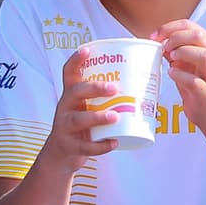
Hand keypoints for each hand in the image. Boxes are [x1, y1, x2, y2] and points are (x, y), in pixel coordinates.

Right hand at [43, 47, 122, 167]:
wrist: (61, 155)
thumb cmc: (82, 127)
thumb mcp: (87, 109)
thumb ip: (106, 99)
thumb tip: (145, 87)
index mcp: (71, 95)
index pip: (69, 73)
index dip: (76, 60)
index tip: (87, 49)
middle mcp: (65, 107)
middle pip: (75, 92)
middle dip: (94, 88)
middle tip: (114, 88)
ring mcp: (64, 126)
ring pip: (78, 119)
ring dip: (97, 117)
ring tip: (115, 117)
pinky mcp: (68, 145)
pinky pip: (84, 146)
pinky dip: (100, 146)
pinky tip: (114, 143)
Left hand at [152, 20, 205, 127]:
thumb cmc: (198, 84)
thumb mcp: (186, 63)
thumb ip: (175, 51)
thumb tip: (156, 41)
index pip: (190, 26)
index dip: (169, 28)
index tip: (154, 36)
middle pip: (199, 36)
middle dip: (176, 38)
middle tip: (163, 48)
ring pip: (205, 56)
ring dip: (184, 53)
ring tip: (170, 58)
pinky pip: (196, 82)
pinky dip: (182, 76)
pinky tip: (172, 74)